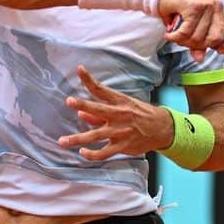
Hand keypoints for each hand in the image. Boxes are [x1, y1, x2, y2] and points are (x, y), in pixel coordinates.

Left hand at [57, 66, 172, 160]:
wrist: (162, 128)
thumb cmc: (140, 116)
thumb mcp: (123, 108)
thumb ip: (100, 114)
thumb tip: (81, 115)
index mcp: (119, 102)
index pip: (101, 89)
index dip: (89, 79)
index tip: (79, 69)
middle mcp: (119, 115)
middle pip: (98, 109)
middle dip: (83, 105)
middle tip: (69, 101)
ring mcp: (120, 131)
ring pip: (95, 135)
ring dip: (78, 138)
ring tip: (62, 141)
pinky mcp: (122, 146)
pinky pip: (104, 152)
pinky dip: (93, 154)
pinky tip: (83, 152)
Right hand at [157, 0, 223, 61]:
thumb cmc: (180, 11)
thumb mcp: (193, 29)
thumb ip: (199, 44)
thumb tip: (200, 58)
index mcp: (222, 14)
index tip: (219, 51)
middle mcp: (217, 8)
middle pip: (215, 39)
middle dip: (198, 45)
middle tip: (186, 40)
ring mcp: (207, 6)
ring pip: (199, 37)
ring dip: (183, 41)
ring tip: (176, 35)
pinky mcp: (194, 6)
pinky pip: (186, 32)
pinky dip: (175, 37)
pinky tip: (170, 34)